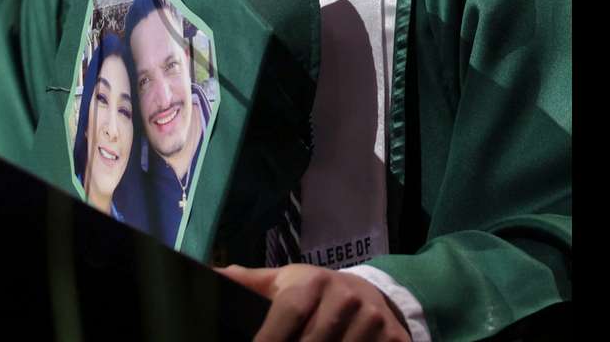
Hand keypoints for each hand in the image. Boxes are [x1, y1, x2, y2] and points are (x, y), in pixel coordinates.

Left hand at [218, 264, 410, 341]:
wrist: (372, 296)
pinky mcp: (396, 340)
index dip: (270, 339)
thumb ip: (251, 282)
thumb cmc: (316, 293)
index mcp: (313, 282)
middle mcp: (345, 297)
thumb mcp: (285, 282)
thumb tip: (213, 274)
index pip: (288, 313)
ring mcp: (373, 320)